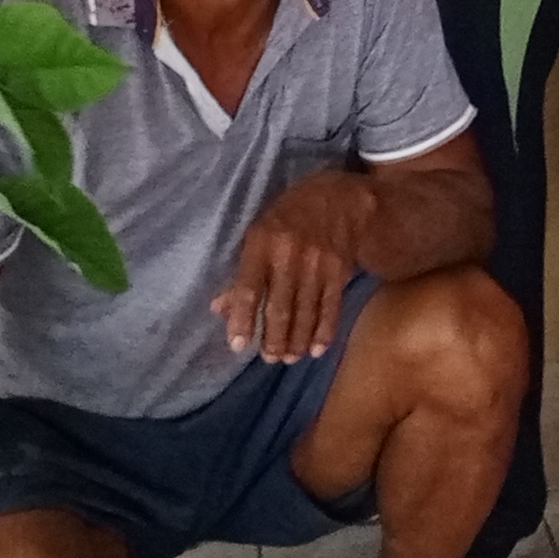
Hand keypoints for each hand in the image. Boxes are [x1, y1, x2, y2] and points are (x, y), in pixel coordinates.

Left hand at [213, 170, 372, 363]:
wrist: (340, 199)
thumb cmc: (287, 219)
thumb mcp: (258, 236)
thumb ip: (240, 274)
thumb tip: (218, 309)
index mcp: (262, 243)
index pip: (248, 288)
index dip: (242, 319)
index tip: (238, 345)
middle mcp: (290, 255)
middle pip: (280, 308)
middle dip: (273, 339)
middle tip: (269, 358)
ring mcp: (318, 264)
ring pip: (305, 313)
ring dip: (297, 341)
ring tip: (289, 357)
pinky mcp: (340, 272)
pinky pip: (331, 308)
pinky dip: (323, 332)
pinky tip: (316, 349)